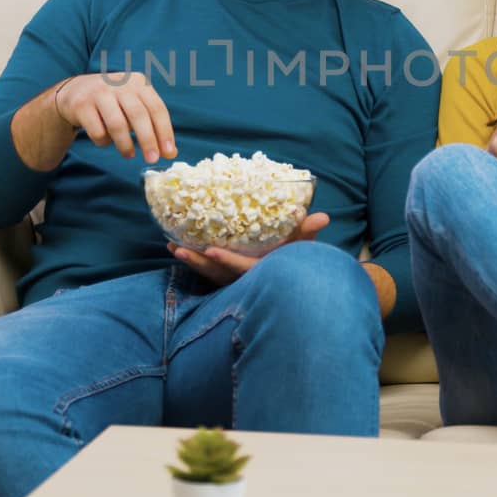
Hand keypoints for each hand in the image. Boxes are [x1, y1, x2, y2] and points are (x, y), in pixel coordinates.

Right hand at [55, 72, 176, 163]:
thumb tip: (171, 153)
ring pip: (117, 124)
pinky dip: (104, 141)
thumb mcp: (134, 107)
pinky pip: (97, 130)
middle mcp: (119, 83)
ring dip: (125, 144)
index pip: (157, 108)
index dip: (164, 131)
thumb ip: (153, 127)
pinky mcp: (81, 105)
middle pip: (138, 115)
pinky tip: (105, 141)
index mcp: (138, 82)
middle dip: (147, 140)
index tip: (168, 151)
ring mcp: (99, 92)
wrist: (74, 91)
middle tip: (152, 159)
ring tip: (129, 155)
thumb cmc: (113, 103)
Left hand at [169, 212, 330, 286]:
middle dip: (197, 262)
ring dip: (191, 261)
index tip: (210, 250)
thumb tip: (323, 216)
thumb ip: (308, 231)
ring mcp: (235, 280)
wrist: (293, 280)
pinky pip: (208, 271)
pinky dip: (195, 261)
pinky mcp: (228, 277)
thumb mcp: (303, 246)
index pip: (242, 268)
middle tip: (177, 248)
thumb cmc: (297, 260)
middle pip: (217, 274)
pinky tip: (179, 247)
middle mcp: (245, 280)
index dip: (227, 261)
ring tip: (172, 246)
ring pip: (209, 274)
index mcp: (261, 270)